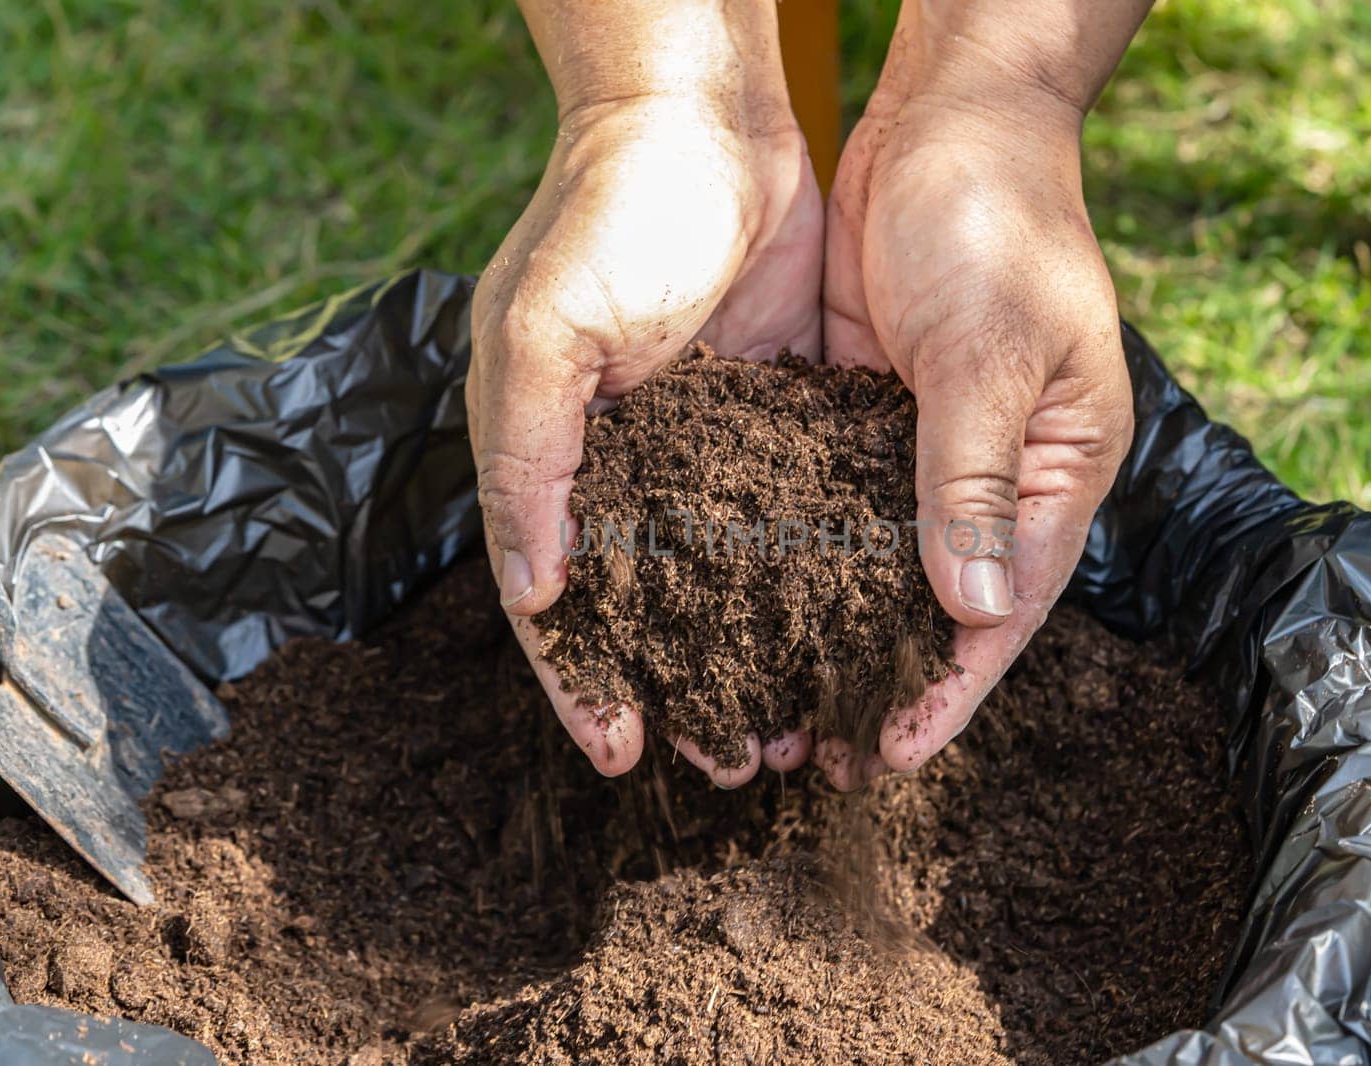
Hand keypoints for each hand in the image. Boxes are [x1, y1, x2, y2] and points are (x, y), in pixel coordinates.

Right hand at [469, 84, 821, 784]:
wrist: (705, 119)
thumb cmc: (608, 216)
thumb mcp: (545, 333)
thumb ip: (531, 460)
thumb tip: (534, 589)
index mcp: (550, 458)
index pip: (557, 599)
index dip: (583, 680)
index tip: (622, 754)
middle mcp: (622, 466)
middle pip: (647, 608)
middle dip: (683, 686)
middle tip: (734, 759)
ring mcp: (699, 447)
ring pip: (723, 580)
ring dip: (751, 651)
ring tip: (794, 721)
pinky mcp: (769, 418)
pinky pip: (784, 516)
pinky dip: (802, 578)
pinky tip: (838, 628)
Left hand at [818, 22, 1136, 788]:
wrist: (951, 115)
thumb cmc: (997, 215)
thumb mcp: (990, 348)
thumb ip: (974, 478)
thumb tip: (973, 611)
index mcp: (1057, 467)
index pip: (1006, 607)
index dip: (949, 687)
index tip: (889, 754)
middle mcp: (1000, 472)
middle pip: (942, 603)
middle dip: (884, 679)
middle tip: (812, 754)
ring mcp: (930, 444)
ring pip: (882, 563)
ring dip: (833, 631)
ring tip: (769, 699)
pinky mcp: (869, 411)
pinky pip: (836, 499)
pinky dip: (800, 554)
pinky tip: (747, 600)